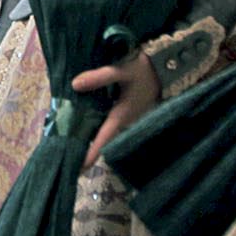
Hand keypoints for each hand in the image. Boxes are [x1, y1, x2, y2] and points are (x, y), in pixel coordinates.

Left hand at [70, 50, 161, 165]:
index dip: (91, 154)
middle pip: (102, 141)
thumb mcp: (123, 70)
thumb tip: (75, 85)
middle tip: (69, 161)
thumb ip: (101, 77)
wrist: (166, 67)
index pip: (103, 139)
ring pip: (105, 133)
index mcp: (121, 115)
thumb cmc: (145, 70)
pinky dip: (95, 127)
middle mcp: (123, 121)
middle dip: (86, 151)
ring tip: (71, 146)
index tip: (78, 168)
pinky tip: (82, 123)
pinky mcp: (126, 112)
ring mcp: (126, 118)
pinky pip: (107, 124)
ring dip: (90, 140)